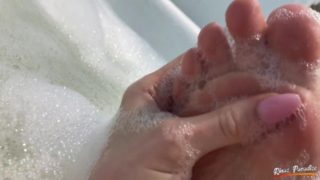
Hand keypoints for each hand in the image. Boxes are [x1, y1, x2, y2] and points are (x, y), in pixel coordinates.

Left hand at [89, 56, 298, 179]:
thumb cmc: (132, 171)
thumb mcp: (175, 140)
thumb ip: (225, 122)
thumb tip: (283, 102)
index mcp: (151, 91)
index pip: (192, 64)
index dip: (224, 59)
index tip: (261, 58)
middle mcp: (165, 106)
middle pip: (206, 89)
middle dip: (238, 87)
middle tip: (276, 82)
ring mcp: (178, 130)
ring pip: (215, 114)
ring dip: (241, 112)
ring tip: (276, 100)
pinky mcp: (189, 152)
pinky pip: (218, 137)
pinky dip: (237, 134)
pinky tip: (261, 127)